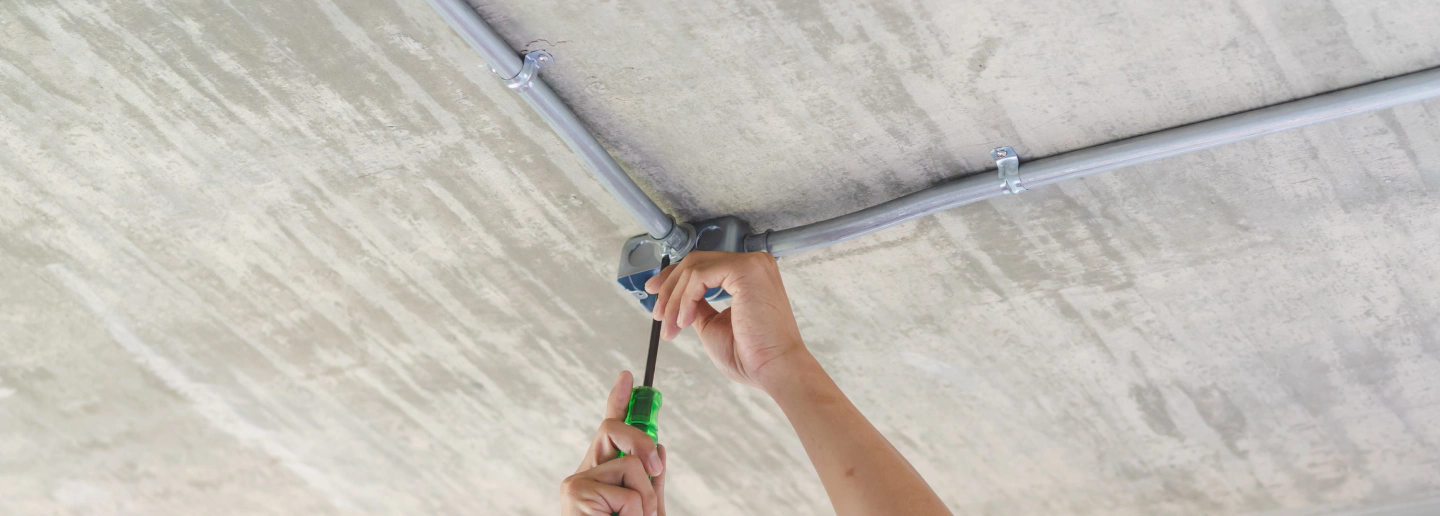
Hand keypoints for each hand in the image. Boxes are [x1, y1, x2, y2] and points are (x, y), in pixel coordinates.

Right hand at [561, 371, 666, 515]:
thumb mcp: (646, 512)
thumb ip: (651, 483)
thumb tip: (660, 448)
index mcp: (602, 474)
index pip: (609, 431)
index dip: (618, 401)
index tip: (628, 376)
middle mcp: (585, 473)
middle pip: (615, 430)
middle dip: (642, 440)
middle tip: (656, 468)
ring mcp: (577, 481)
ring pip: (632, 467)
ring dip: (645, 502)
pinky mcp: (575, 491)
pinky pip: (628, 494)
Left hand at [644, 251, 806, 388]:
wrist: (775, 370)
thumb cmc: (752, 356)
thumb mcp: (714, 326)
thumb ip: (698, 307)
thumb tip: (678, 299)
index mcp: (749, 275)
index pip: (703, 265)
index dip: (674, 278)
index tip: (654, 293)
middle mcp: (754, 264)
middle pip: (695, 262)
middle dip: (668, 288)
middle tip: (657, 314)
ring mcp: (751, 264)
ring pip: (693, 268)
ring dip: (675, 299)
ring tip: (672, 327)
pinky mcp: (746, 270)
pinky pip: (699, 275)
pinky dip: (685, 298)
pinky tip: (685, 320)